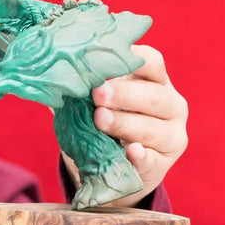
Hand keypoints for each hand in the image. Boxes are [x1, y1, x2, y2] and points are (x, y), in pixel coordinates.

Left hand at [91, 45, 187, 206]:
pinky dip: (140, 157)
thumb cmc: (104, 123)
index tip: (110, 60)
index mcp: (156, 82)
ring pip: (152, 128)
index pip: (153, 63)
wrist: (114, 166)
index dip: (135, 59)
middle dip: (125, 94)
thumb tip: (53, 74)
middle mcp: (171, 105)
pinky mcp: (163, 164)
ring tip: (100, 119)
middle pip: (154, 96)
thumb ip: (83, 88)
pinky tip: (130, 152)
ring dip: (125, 123)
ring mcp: (171, 136)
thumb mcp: (97, 102)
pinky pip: (152, 160)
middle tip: (98, 94)